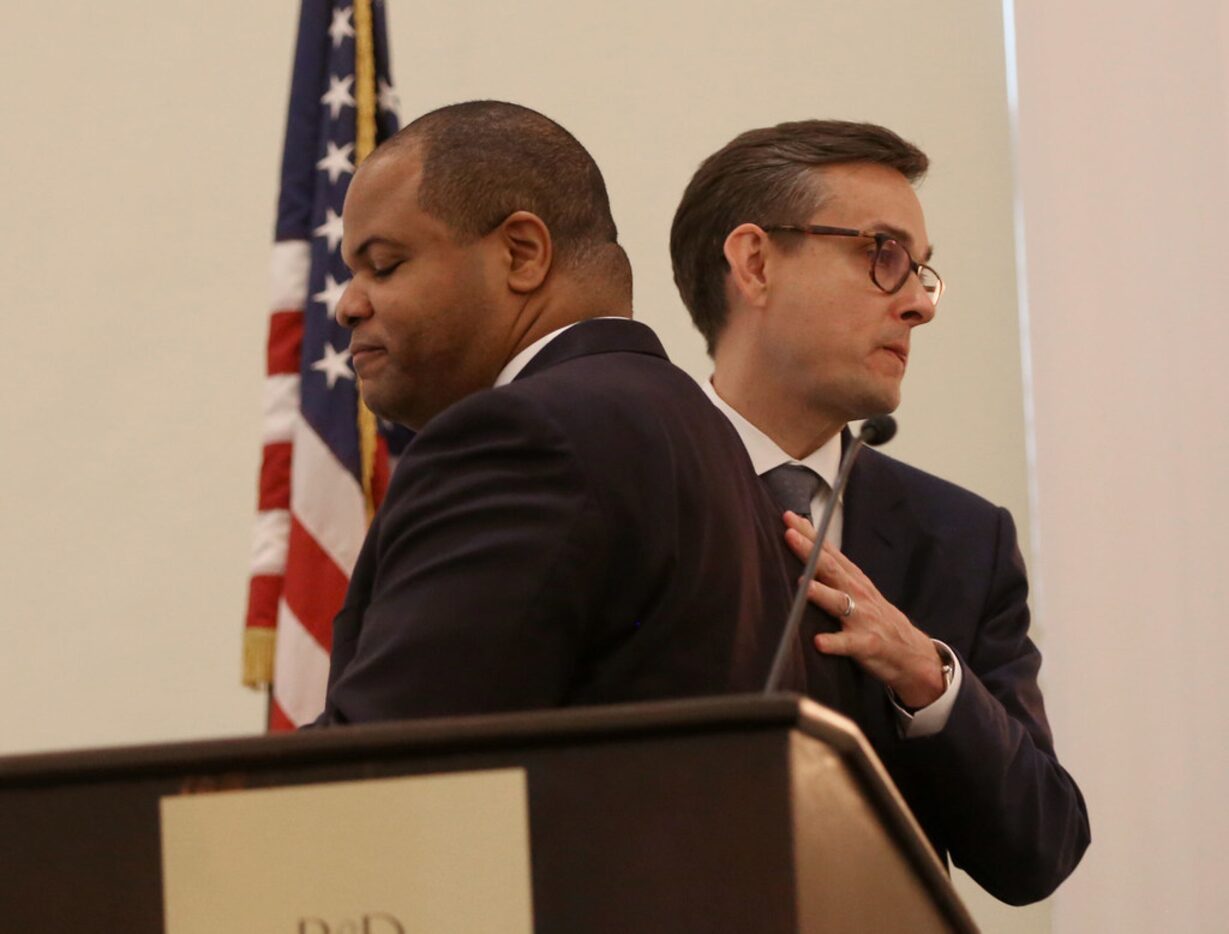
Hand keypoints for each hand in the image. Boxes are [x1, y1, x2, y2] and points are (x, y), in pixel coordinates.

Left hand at [784, 511, 945, 708]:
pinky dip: (834, 643)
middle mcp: (857, 593)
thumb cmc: (876, 618)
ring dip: (821, 593)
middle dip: (810, 551)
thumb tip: (803, 553)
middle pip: (830, 568)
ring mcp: (862, 618)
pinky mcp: (866, 643)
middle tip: (789, 535)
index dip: (810, 534)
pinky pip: (848, 643)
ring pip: (839, 602)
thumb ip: (833, 573)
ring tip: (803, 584)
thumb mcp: (858, 590)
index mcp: (853, 579)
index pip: (828, 551)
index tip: (789, 517)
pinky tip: (819, 642)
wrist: (911, 652)